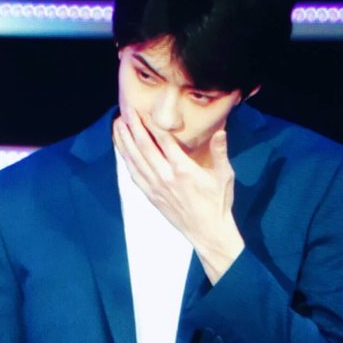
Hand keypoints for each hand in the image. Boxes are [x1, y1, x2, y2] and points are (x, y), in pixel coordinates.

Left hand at [113, 106, 244, 282]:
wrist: (207, 232)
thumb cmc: (217, 203)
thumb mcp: (224, 176)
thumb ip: (220, 152)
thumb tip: (221, 131)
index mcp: (183, 169)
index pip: (163, 140)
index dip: (151, 123)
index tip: (143, 110)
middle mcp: (165, 176)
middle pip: (144, 146)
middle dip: (133, 126)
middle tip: (126, 110)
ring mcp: (155, 187)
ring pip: (135, 159)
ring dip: (124, 140)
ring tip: (118, 124)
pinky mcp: (151, 196)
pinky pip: (134, 175)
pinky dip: (126, 160)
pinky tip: (121, 150)